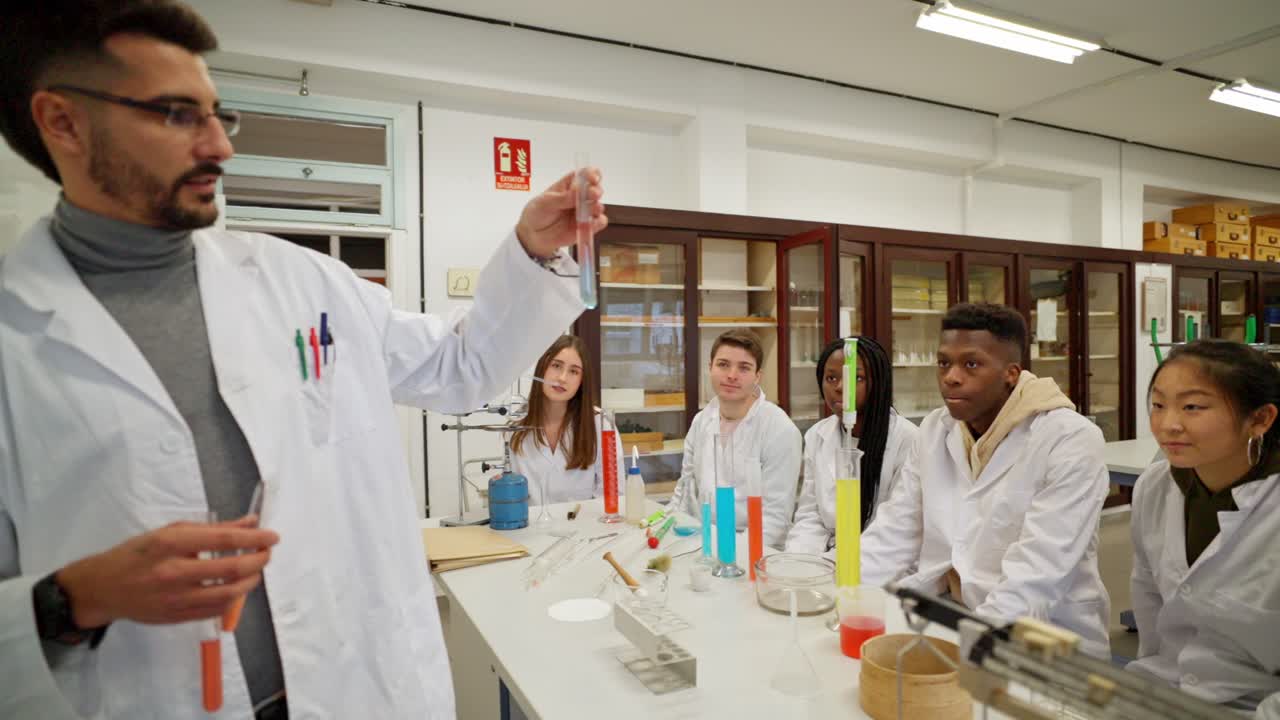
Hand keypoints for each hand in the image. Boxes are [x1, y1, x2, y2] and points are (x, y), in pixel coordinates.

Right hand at [55, 516, 278, 627]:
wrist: (103, 588)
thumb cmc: (137, 554)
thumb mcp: (170, 531)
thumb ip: (213, 528)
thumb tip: (251, 522)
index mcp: (171, 544)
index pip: (223, 540)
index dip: (254, 538)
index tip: (273, 536)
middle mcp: (174, 572)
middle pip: (232, 569)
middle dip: (258, 560)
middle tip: (267, 553)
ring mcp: (176, 598)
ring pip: (229, 593)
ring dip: (251, 581)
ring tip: (256, 570)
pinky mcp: (177, 617)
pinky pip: (216, 609)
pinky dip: (234, 598)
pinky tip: (237, 587)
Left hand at [515, 168, 606, 258]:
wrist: (534, 235)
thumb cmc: (537, 213)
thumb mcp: (545, 202)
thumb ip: (562, 197)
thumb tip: (578, 189)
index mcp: (569, 184)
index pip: (585, 174)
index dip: (592, 173)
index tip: (593, 178)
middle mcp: (580, 196)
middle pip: (595, 189)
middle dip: (596, 191)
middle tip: (593, 195)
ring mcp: (584, 211)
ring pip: (598, 206)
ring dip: (597, 207)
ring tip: (590, 210)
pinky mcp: (587, 226)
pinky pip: (599, 222)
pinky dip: (598, 222)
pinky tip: (592, 223)